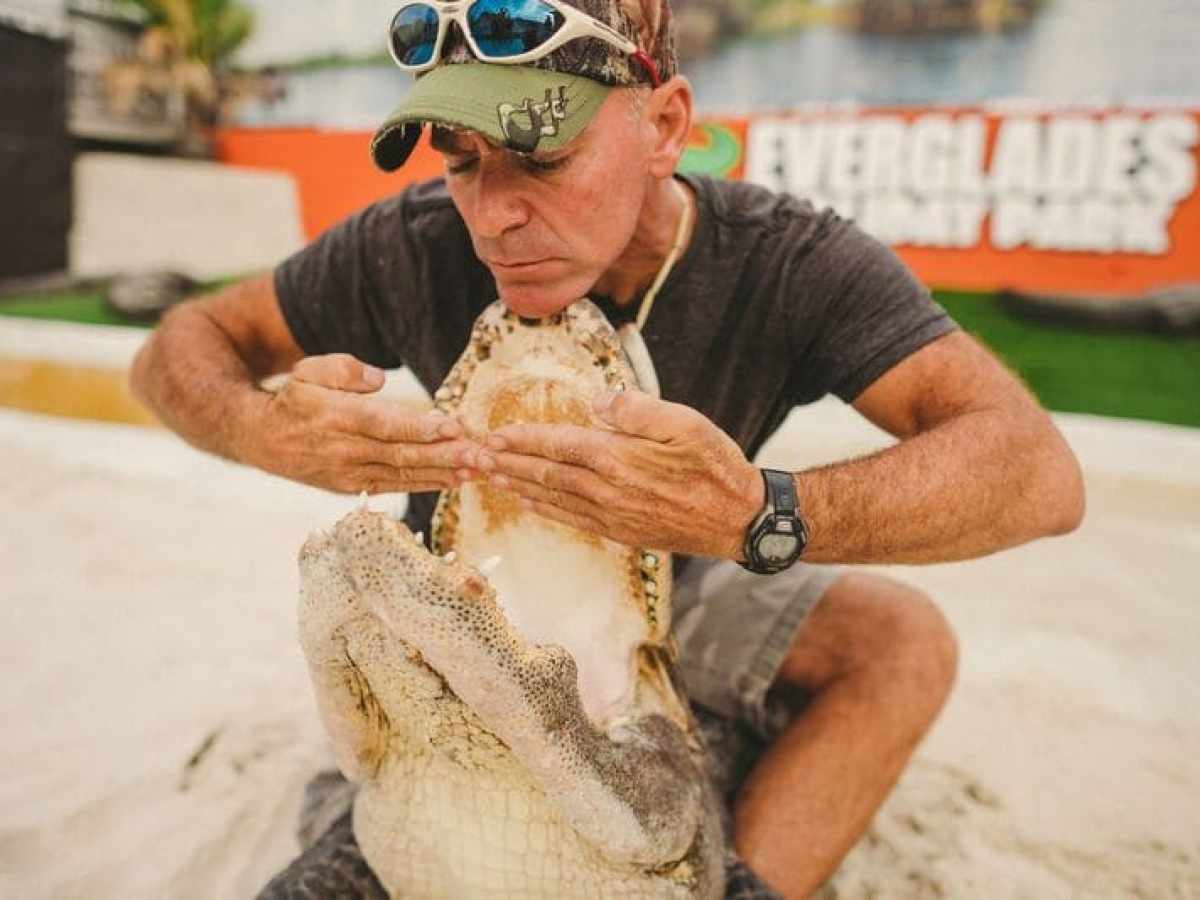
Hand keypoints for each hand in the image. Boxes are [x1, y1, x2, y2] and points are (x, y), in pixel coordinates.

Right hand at [248, 354, 476, 494]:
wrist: (261, 439)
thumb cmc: (295, 398)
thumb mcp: (309, 370)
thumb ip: (344, 370)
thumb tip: (378, 380)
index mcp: (337, 417)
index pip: (385, 425)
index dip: (420, 428)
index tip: (454, 426)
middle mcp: (345, 450)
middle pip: (401, 454)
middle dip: (444, 455)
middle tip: (479, 454)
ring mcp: (350, 474)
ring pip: (403, 475)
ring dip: (443, 473)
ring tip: (477, 470)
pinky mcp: (354, 488)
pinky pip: (396, 487)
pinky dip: (427, 484)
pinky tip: (454, 480)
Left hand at [469, 390, 764, 558]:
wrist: (739, 520)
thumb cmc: (716, 465)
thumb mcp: (685, 423)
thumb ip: (637, 409)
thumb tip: (597, 400)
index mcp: (618, 459)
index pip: (558, 445)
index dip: (522, 439)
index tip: (492, 435)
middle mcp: (607, 491)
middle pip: (545, 474)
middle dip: (506, 464)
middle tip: (473, 457)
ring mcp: (612, 516)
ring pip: (553, 498)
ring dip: (517, 486)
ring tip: (488, 478)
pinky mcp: (621, 532)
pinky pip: (571, 520)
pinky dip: (545, 510)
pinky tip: (528, 503)